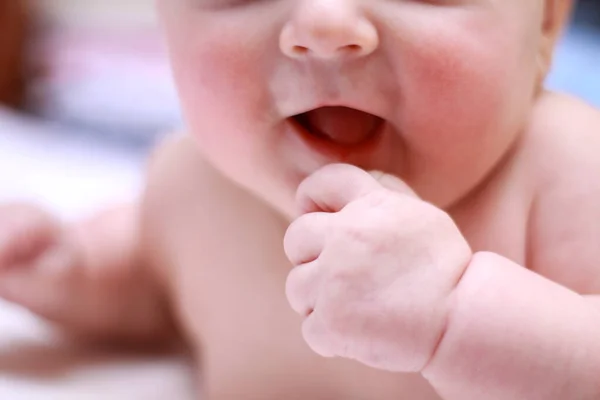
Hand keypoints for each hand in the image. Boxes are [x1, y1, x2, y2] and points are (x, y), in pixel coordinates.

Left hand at [284, 164, 471, 371]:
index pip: (323, 182)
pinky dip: (330, 336)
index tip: (313, 211)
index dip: (312, 195)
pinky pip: (310, 328)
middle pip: (295, 237)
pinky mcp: (331, 321)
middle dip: (310, 257)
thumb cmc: (444, 270)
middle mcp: (346, 236)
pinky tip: (360, 333)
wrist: (463, 320)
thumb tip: (351, 189)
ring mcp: (334, 279)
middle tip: (339, 275)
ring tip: (356, 308)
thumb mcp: (421, 216)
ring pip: (296, 287)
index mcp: (370, 206)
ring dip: (319, 300)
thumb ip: (384, 195)